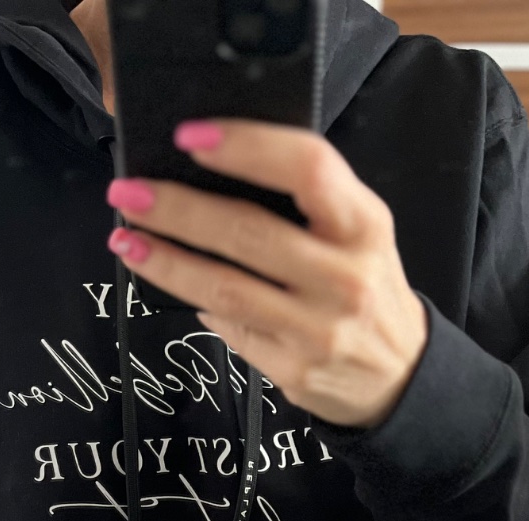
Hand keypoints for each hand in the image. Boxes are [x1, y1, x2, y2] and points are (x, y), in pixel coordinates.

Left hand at [106, 119, 428, 430]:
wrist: (400, 377)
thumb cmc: (367, 288)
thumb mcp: (360, 233)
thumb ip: (308, 204)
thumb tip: (213, 182)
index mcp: (365, 225)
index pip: (306, 168)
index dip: (246, 146)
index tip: (189, 136)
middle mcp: (346, 277)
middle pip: (248, 232)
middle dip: (178, 209)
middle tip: (130, 193)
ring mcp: (319, 330)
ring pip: (226, 289)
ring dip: (168, 262)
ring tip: (128, 241)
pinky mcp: (293, 370)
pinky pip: (231, 329)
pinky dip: (197, 303)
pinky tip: (173, 284)